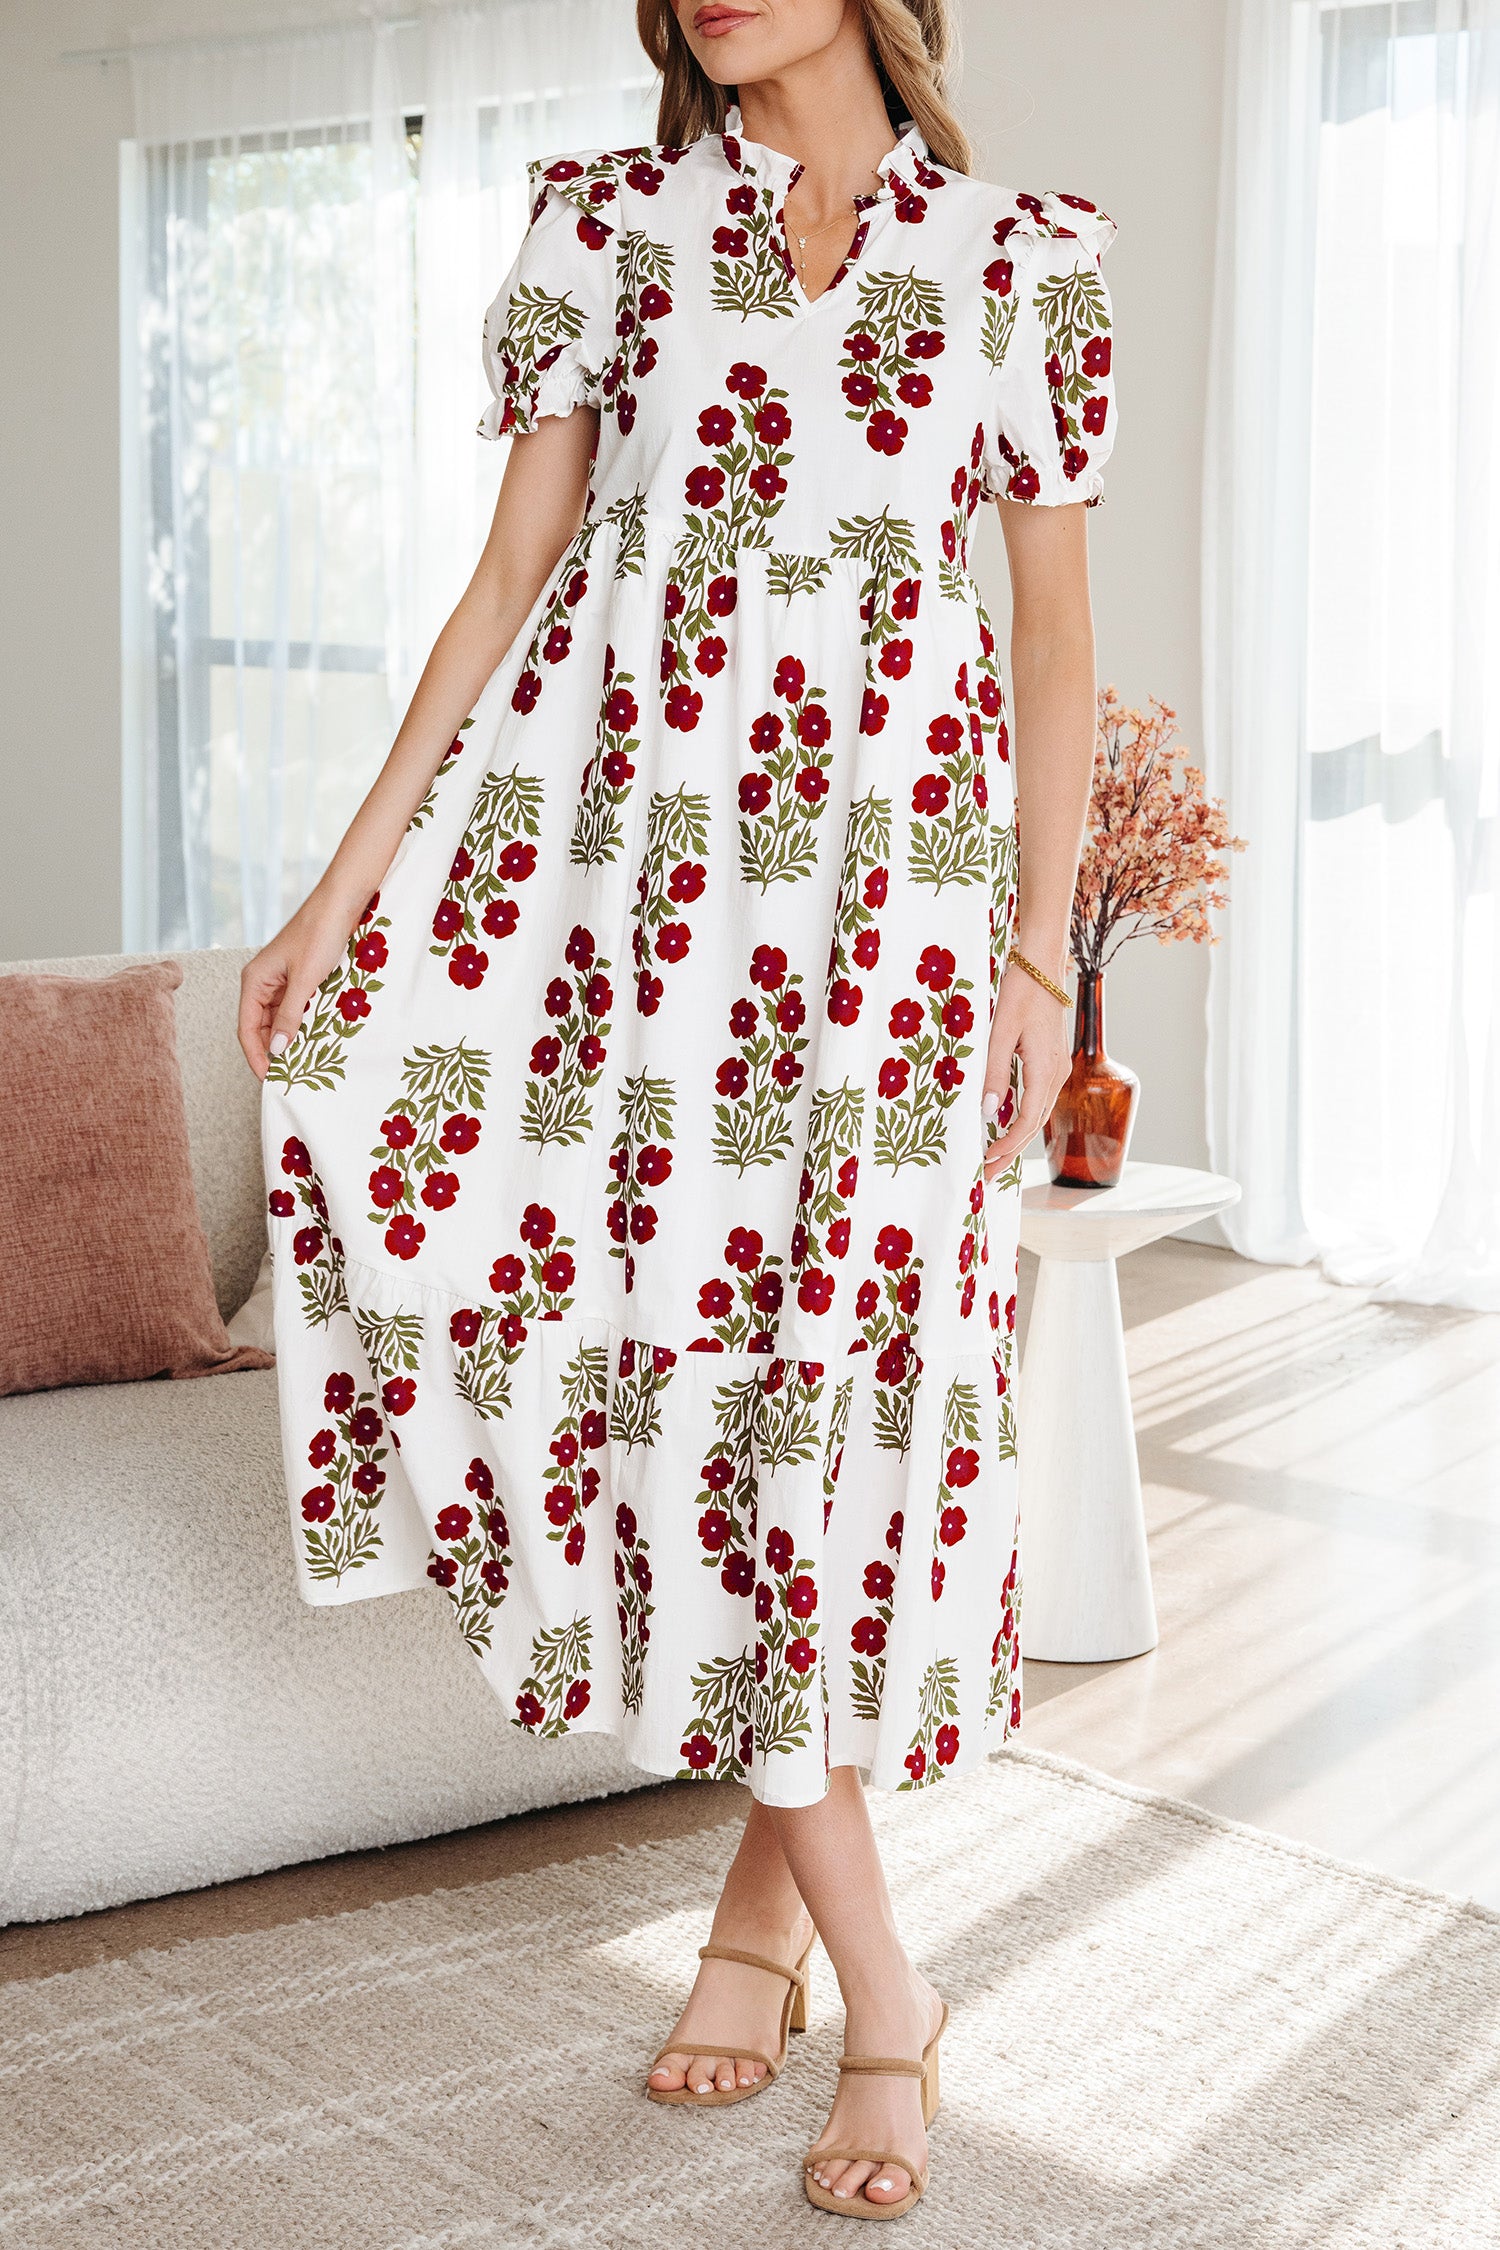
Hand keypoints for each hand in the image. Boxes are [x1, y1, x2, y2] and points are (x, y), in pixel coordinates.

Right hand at [237, 890, 365, 1078]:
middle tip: (289, 1077)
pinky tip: (312, 1040)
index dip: (256, 1056)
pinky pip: (294, 1009)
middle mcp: (262, 982)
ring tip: (301, 1063)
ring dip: (287, 1040)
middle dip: (272, 1052)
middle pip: (260, 1027)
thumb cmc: (319, 935)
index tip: (271, 1079)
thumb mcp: (305, 981)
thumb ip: (290, 1016)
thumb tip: (278, 1050)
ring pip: (278, 1020)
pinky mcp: (298, 979)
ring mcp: (280, 981)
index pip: (247, 1029)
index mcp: (254, 981)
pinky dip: (301, 1025)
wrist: (341, 904)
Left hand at [982, 953, 1073, 1177]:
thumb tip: (989, 1113)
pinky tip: (1005, 1126)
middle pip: (1034, 1124)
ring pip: (1037, 1114)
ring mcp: (1056, 1068)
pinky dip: (1021, 1119)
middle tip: (986, 1175)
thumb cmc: (1019, 992)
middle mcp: (1057, 1073)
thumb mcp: (1000, 1033)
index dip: (1007, 1146)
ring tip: (993, 1157)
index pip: (1027, 1121)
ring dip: (1016, 1138)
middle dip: (1010, 1152)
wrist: (1041, 964)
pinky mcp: (1050, 1061)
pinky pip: (1037, 1099)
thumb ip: (994, 1073)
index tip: (986, 1162)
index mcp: (1046, 1069)